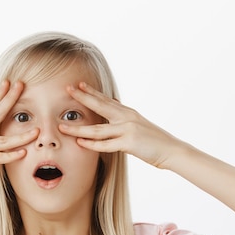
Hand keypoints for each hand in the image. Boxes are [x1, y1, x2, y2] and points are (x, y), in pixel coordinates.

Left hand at [59, 82, 184, 168]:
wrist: (172, 150)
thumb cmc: (154, 142)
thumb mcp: (138, 127)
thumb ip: (124, 121)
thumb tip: (113, 114)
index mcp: (128, 113)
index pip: (106, 99)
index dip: (92, 92)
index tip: (79, 84)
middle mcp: (127, 117)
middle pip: (100, 106)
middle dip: (82, 97)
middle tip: (68, 89)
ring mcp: (127, 129)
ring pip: (97, 129)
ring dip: (78, 129)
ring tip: (62, 126)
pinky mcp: (129, 143)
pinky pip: (106, 144)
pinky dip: (92, 144)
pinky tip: (79, 143)